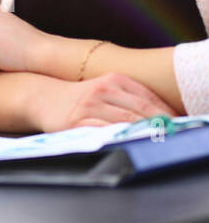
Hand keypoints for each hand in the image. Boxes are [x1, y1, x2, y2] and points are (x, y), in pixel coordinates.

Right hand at [29, 71, 174, 132]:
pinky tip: (132, 142)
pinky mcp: (77, 122)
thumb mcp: (105, 88)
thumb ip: (130, 98)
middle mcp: (103, 90)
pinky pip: (106, 131)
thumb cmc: (80, 97)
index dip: (168, 113)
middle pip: (142, 111)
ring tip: (160, 141)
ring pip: (127, 121)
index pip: (149, 98)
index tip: (180, 125)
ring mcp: (90, 106)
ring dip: (146, 133)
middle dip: (162, 125)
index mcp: (114, 79)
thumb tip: (163, 116)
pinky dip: (122, 137)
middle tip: (174, 136)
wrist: (42, 97)